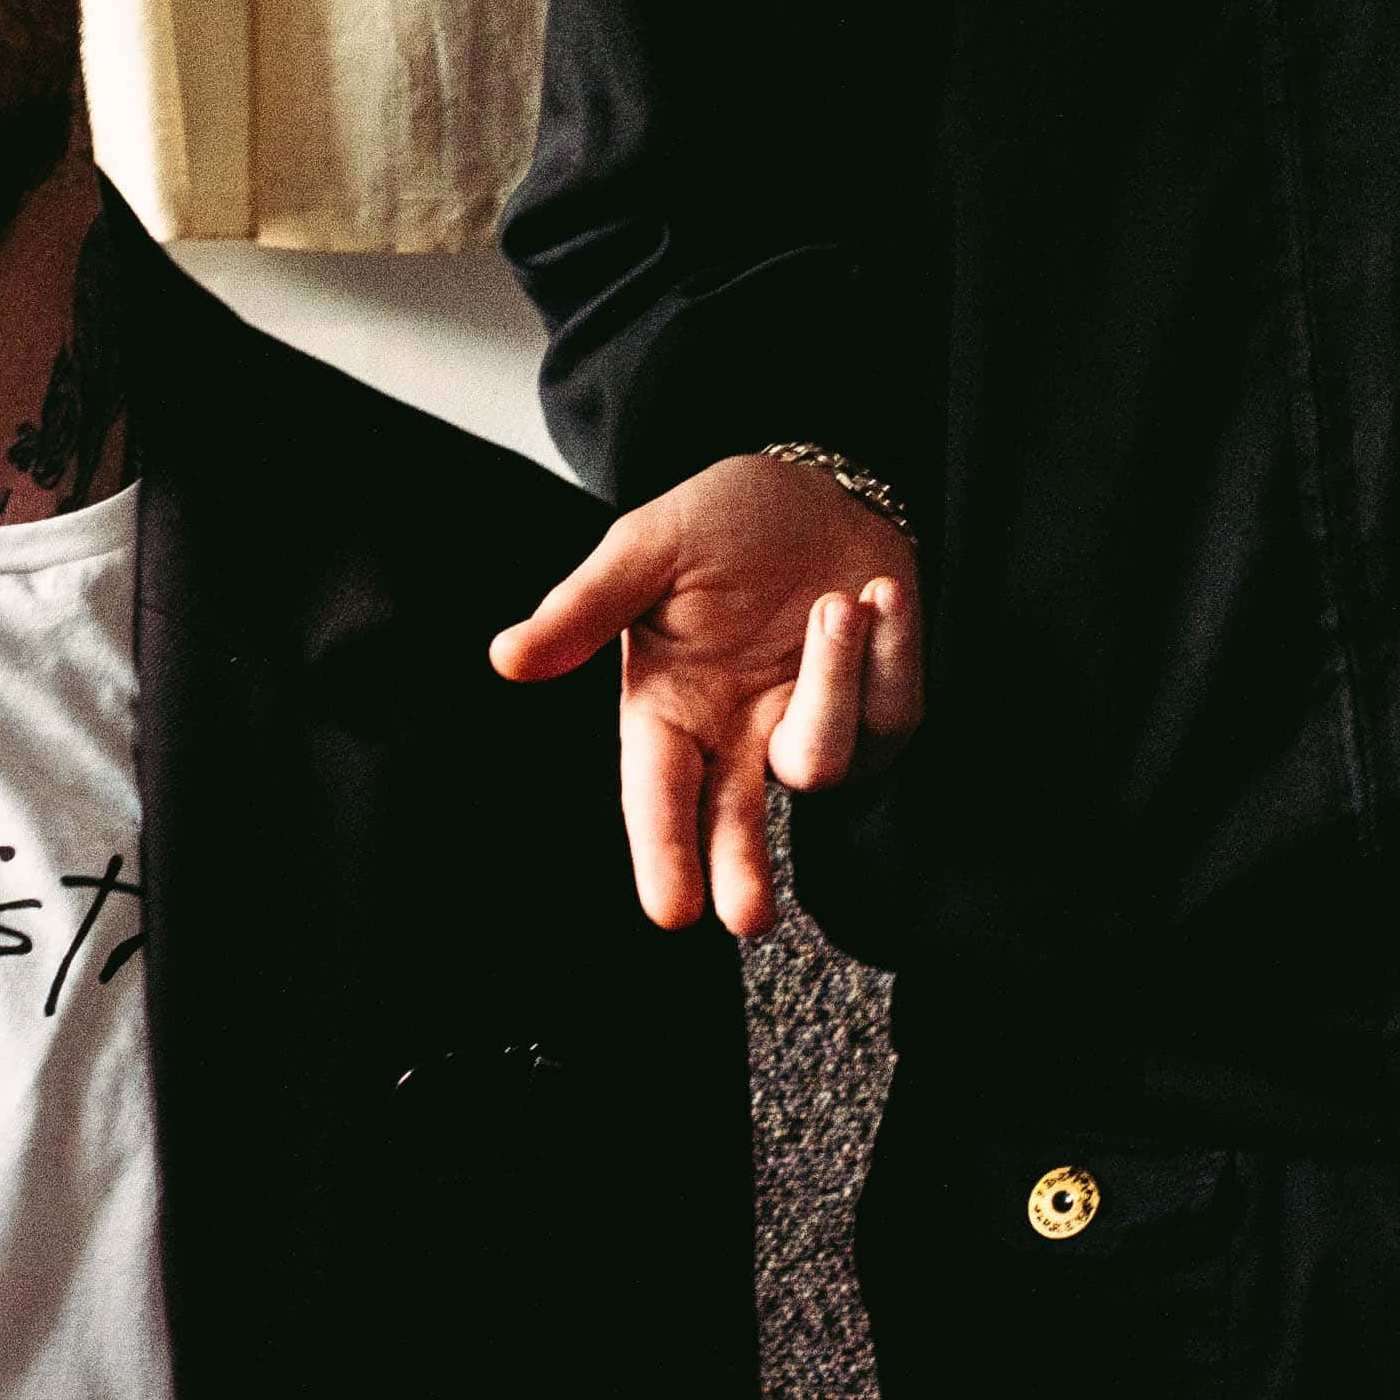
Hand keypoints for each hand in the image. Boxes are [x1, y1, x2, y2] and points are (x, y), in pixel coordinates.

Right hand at [487, 451, 921, 938]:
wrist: (813, 485)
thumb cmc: (718, 522)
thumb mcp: (646, 548)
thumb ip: (584, 608)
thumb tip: (506, 659)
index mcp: (668, 708)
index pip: (658, 794)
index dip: (665, 854)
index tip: (671, 911)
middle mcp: (736, 735)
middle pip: (739, 827)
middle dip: (744, 871)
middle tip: (749, 914)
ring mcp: (807, 726)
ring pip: (823, 759)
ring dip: (834, 681)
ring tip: (836, 602)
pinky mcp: (878, 708)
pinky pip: (892, 709)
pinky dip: (891, 647)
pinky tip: (878, 593)